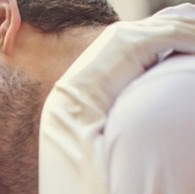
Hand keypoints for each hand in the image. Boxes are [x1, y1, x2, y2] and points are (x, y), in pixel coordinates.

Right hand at [58, 6, 194, 109]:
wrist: (71, 115)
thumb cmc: (93, 116)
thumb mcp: (122, 97)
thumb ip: (139, 87)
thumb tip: (153, 97)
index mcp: (123, 43)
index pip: (166, 25)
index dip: (189, 29)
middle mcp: (126, 33)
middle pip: (176, 18)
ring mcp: (128, 35)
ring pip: (178, 25)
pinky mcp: (132, 43)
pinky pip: (173, 36)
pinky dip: (193, 42)